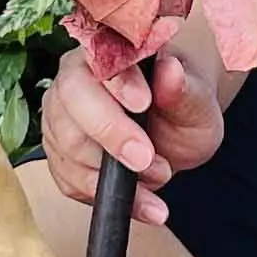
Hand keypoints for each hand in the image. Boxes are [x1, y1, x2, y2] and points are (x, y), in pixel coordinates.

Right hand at [40, 35, 227, 227]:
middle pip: (70, 104)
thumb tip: (170, 70)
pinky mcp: (59, 156)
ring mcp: (59, 119)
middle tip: (147, 160)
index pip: (98, 60)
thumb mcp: (197, 100)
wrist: (173, 132)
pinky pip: (70, 181)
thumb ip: (183, 89)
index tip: (143, 104)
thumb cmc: (183, 106)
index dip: (117, 84)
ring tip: (159, 176)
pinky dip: (107, 197)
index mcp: (107, 52)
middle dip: (110, 136)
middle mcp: (73, 80)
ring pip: (67, 147)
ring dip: (113, 173)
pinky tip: (143, 203)